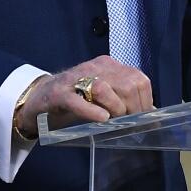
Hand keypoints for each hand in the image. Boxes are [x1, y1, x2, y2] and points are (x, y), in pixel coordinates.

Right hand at [15, 55, 153, 138]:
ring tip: (115, 121)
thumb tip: (150, 113)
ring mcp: (75, 79)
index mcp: (108, 66)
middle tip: (130, 124)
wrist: (39, 98)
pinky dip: (92, 111)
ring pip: (104, 88)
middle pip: (126, 83)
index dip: (145, 100)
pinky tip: (102, 119)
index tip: (144, 118)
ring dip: (116, 108)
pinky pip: (77, 100)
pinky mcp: (59, 94)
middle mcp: (94, 68)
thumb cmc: (76, 100)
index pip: (138, 78)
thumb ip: (124, 99)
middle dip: (134, 107)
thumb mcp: (103, 96)